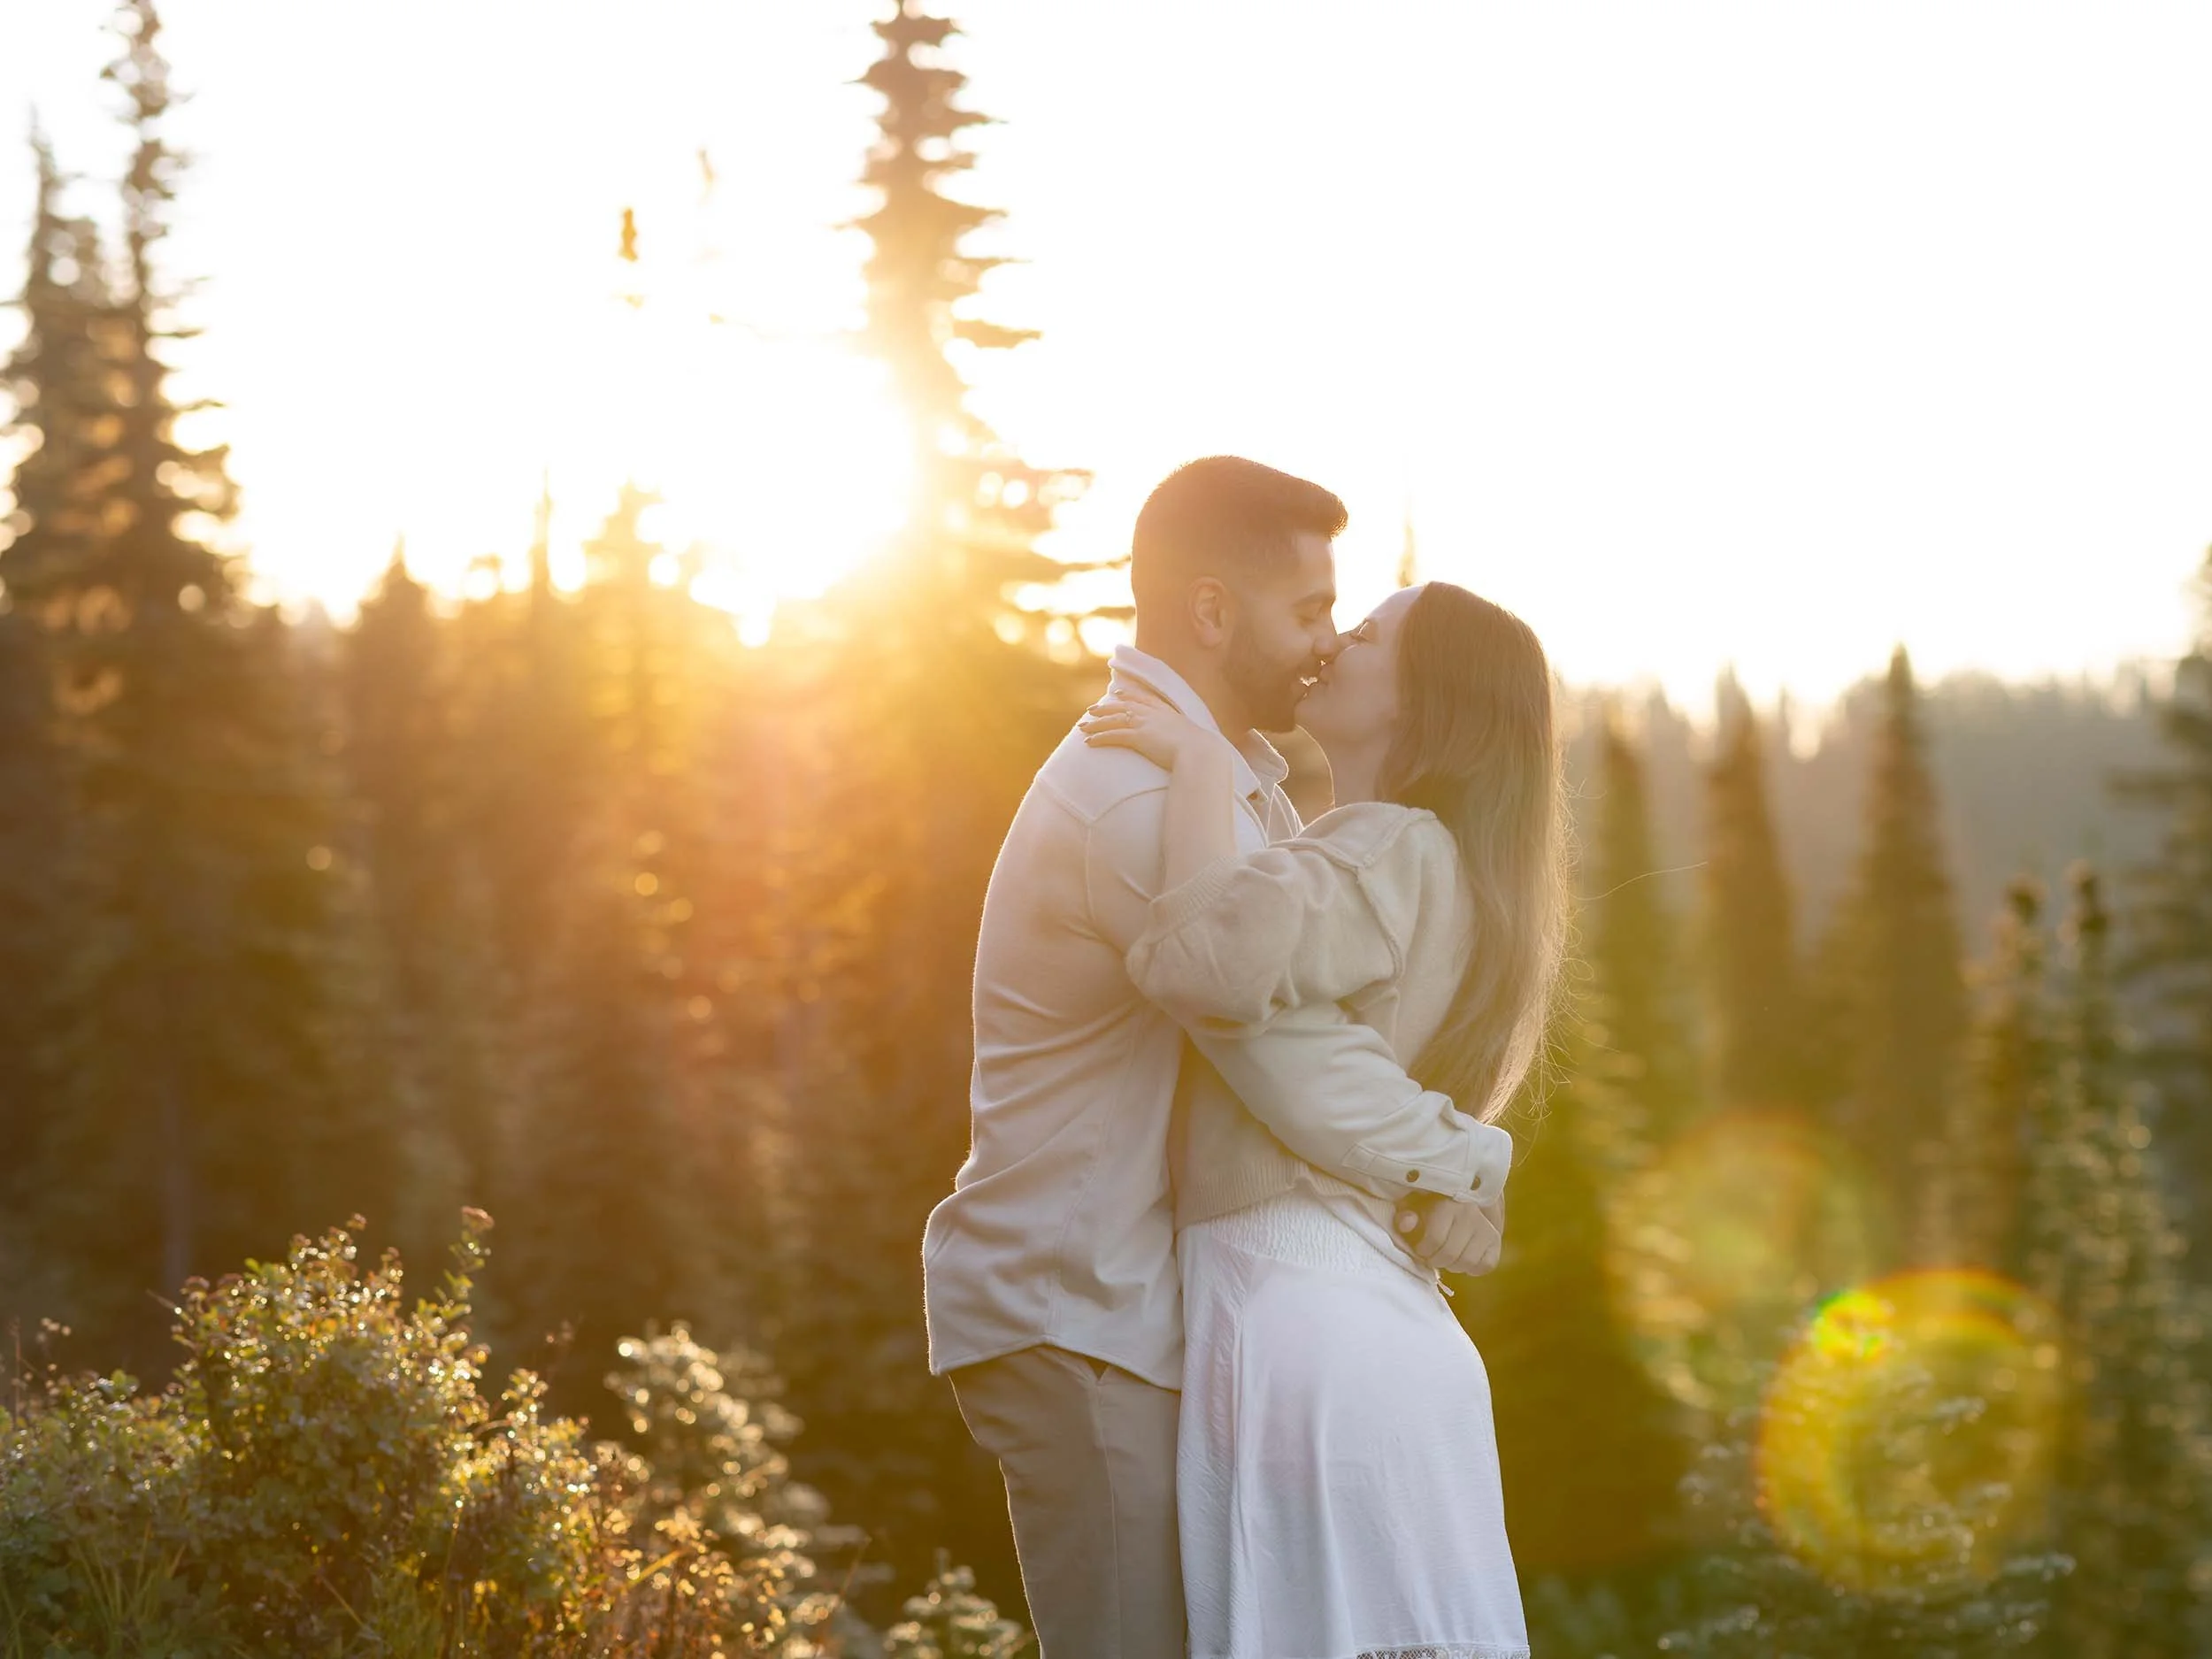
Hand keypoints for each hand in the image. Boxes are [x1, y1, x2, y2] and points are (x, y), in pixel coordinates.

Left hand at [1079, 686, 1219, 770]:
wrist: (1199, 751)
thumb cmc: (1200, 748)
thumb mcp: (1192, 735)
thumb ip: (1184, 734)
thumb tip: (1188, 741)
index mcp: (1164, 710)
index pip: (1142, 698)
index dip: (1127, 695)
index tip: (1116, 694)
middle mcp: (1152, 713)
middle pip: (1122, 707)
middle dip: (1104, 708)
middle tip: (1090, 710)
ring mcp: (1144, 723)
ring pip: (1113, 720)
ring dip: (1095, 724)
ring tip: (1082, 727)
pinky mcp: (1137, 737)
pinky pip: (1113, 736)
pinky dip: (1099, 738)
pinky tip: (1089, 742)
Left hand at [1393, 1191, 1503, 1276]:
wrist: (1457, 1199)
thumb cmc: (1428, 1204)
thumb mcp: (1412, 1206)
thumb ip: (1406, 1216)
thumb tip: (1405, 1224)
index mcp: (1448, 1204)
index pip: (1434, 1239)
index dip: (1423, 1250)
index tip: (1419, 1247)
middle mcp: (1470, 1215)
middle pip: (1450, 1254)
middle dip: (1435, 1260)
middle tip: (1431, 1255)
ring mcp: (1486, 1228)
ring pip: (1468, 1262)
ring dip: (1453, 1265)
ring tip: (1445, 1256)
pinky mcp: (1494, 1241)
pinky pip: (1486, 1265)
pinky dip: (1473, 1268)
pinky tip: (1462, 1259)